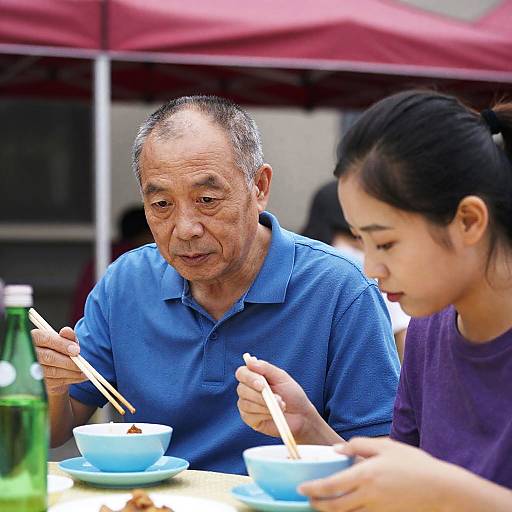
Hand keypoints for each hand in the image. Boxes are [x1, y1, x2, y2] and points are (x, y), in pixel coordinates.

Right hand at [32, 326, 85, 394]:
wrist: (56, 371)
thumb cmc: (60, 351)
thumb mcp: (66, 342)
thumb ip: (67, 336)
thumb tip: (66, 331)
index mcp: (33, 338)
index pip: (44, 338)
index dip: (61, 344)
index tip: (76, 350)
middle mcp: (28, 353)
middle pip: (47, 357)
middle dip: (68, 361)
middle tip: (82, 364)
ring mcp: (30, 369)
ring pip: (51, 371)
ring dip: (71, 372)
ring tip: (85, 372)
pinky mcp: (36, 383)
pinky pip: (54, 382)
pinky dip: (70, 379)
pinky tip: (80, 377)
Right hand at [235, 356, 317, 439]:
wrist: (301, 415)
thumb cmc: (292, 394)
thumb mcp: (281, 377)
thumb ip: (265, 368)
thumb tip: (249, 361)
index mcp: (253, 376)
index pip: (241, 373)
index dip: (249, 378)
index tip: (262, 384)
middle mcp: (247, 389)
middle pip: (241, 389)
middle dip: (260, 395)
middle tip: (278, 398)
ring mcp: (246, 405)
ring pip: (245, 403)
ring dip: (264, 405)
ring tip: (281, 406)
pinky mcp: (249, 419)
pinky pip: (249, 416)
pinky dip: (263, 414)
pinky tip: (273, 414)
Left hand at [299, 438, 451, 511]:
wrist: (443, 489)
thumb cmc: (415, 464)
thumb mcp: (386, 446)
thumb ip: (359, 446)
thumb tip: (337, 450)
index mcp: (366, 475)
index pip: (331, 486)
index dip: (314, 489)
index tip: (302, 488)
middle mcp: (368, 496)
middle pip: (335, 507)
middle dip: (317, 506)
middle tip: (307, 500)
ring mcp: (378, 510)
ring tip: (322, 506)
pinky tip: (345, 509)